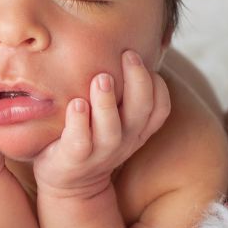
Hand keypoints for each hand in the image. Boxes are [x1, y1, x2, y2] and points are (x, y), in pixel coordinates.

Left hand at [32, 50, 170, 199]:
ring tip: (101, 78)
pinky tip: (76, 103)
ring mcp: (100, 152)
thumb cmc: (90, 135)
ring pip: (111, 129)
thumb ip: (122, 92)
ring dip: (107, 102)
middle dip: (138, 80)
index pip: (160, 108)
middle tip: (128, 54)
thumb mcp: (114, 118)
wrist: (68, 182)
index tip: (147, 62)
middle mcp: (124, 140)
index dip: (158, 86)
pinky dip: (79, 122)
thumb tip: (126, 44)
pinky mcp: (74, 159)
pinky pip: (80, 142)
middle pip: (142, 111)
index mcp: (136, 129)